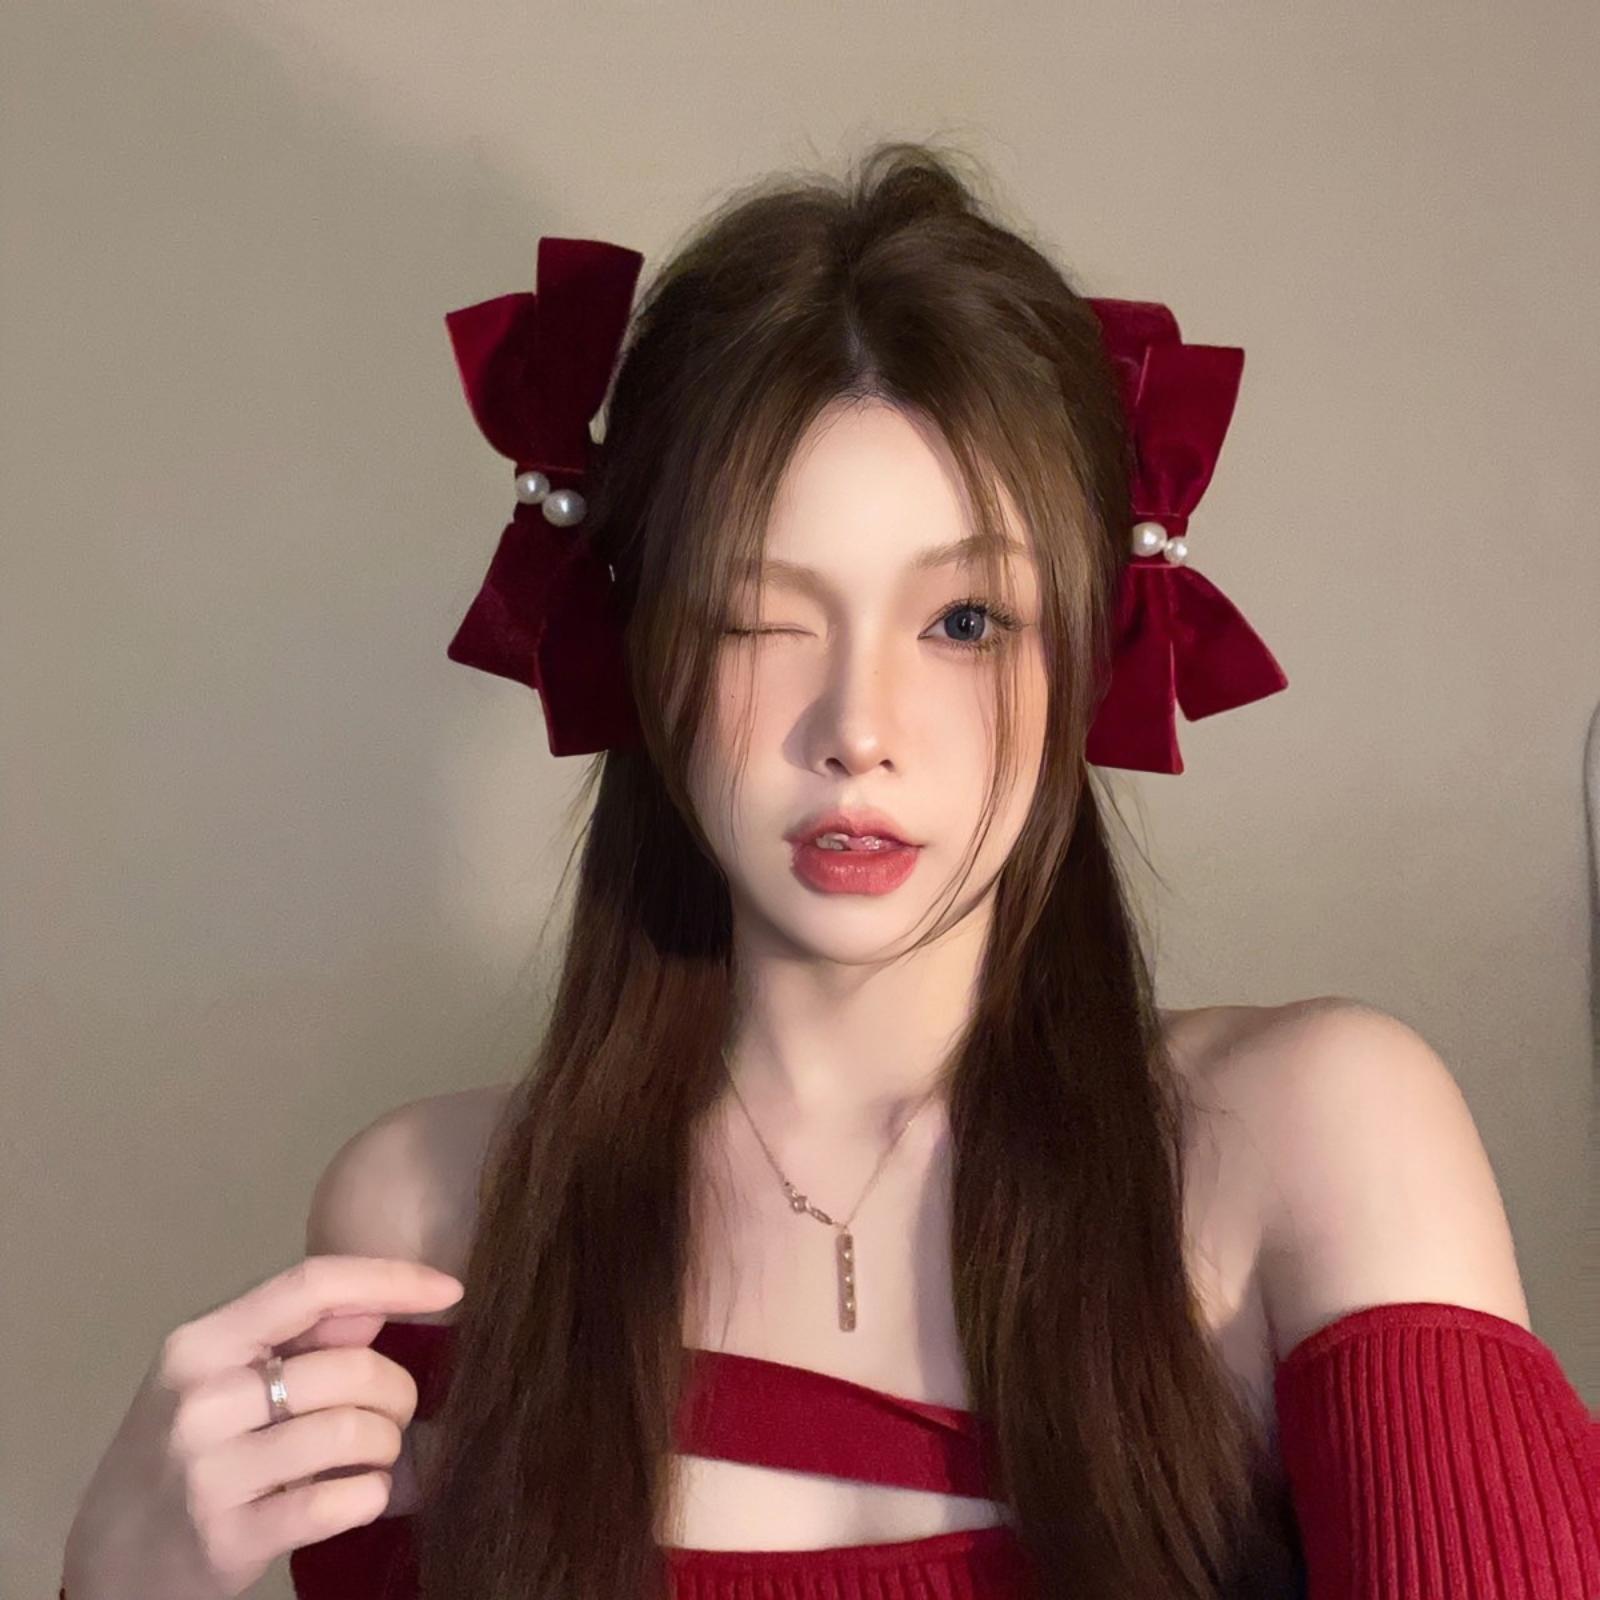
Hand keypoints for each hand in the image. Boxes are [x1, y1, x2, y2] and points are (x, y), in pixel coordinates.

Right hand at [60, 1254, 462, 1599]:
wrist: (109, 1558)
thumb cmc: (185, 1451)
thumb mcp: (219, 1380)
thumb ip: (300, 1337)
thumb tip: (379, 1300)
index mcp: (202, 1344)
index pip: (312, 1284)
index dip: (390, 1278)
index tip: (450, 1289)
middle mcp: (200, 1400)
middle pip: (350, 1367)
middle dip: (395, 1392)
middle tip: (392, 1415)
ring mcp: (209, 1473)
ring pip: (352, 1433)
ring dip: (387, 1447)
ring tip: (373, 1457)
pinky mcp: (227, 1540)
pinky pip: (338, 1503)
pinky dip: (370, 1497)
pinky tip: (360, 1496)